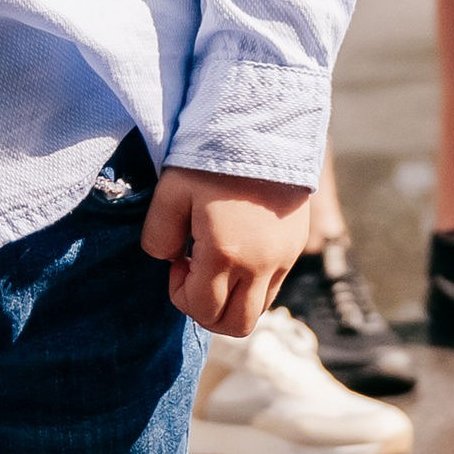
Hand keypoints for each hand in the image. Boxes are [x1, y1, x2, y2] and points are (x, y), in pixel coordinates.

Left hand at [140, 167, 309, 337]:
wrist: (264, 127)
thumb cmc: (211, 158)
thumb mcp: (170, 192)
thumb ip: (158, 236)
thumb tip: (169, 260)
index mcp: (225, 254)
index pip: (202, 309)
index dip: (180, 294)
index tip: (177, 261)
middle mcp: (259, 265)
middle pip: (235, 325)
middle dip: (207, 312)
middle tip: (194, 276)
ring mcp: (283, 259)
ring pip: (257, 310)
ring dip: (231, 300)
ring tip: (217, 263)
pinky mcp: (295, 247)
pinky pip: (273, 287)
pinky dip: (251, 284)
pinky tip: (237, 250)